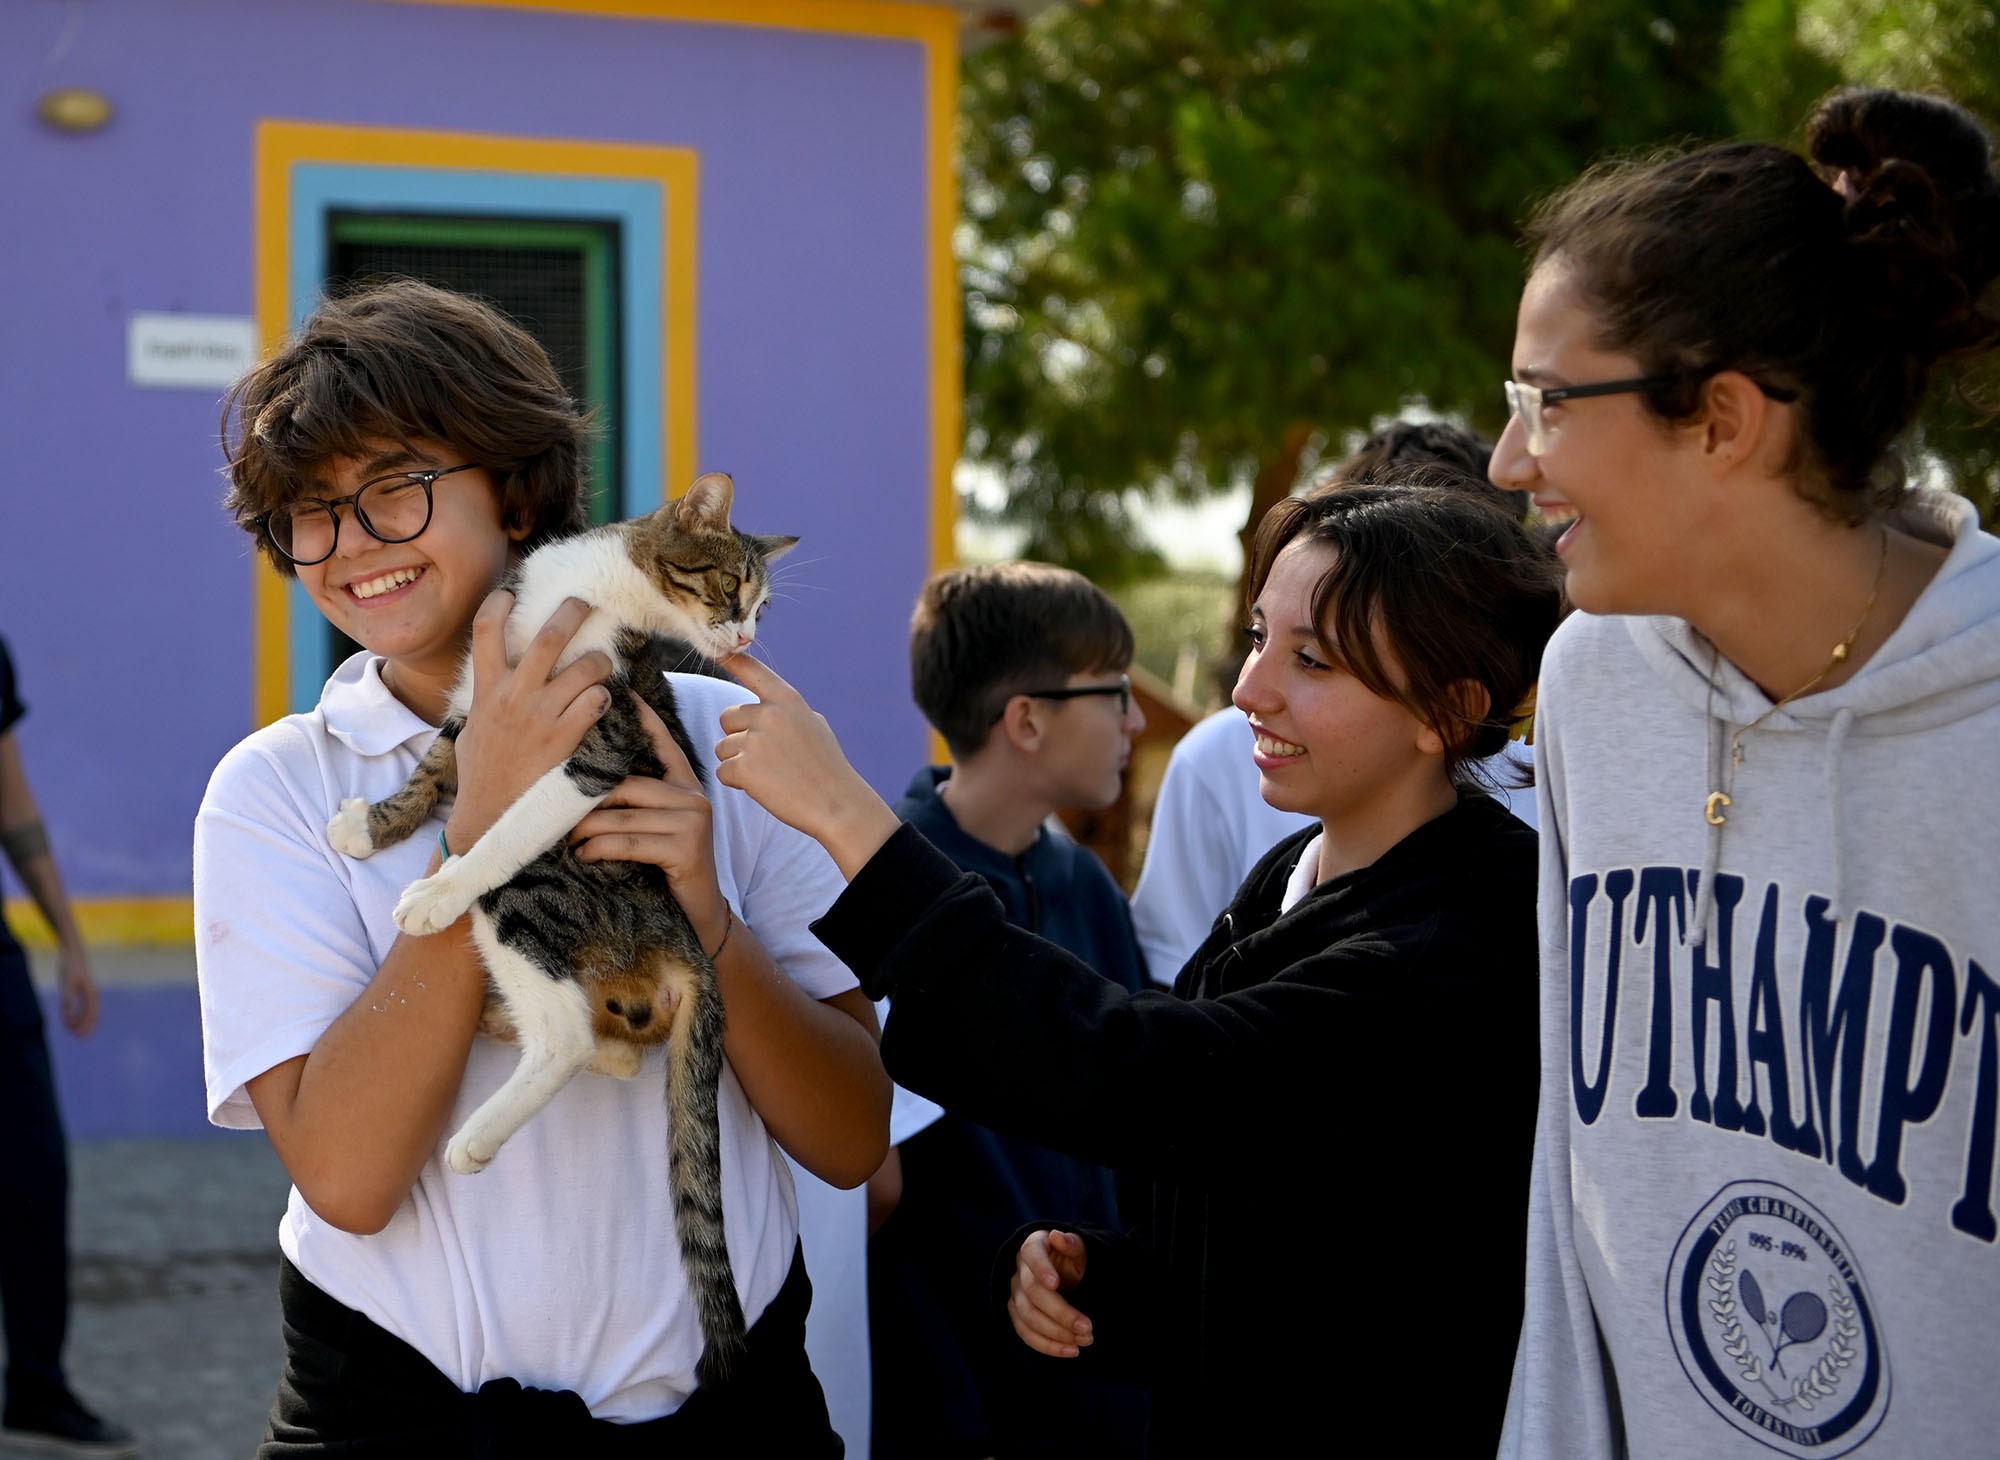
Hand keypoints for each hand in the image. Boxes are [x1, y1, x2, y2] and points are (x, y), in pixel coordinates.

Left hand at [57, 942, 98, 1036]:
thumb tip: (67, 1015)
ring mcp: (90, 992)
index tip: (74, 1034)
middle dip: (87, 1027)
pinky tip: (72, 1018)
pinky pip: (86, 1006)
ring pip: (91, 1011)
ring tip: (73, 1031)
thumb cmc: (70, 966)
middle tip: (78, 1038)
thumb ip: (67, 998)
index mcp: (92, 993)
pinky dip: (81, 1015)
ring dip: (83, 1022)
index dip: (84, 1025)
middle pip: (94, 1015)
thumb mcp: (66, 981)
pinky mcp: (85, 989)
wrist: (73, 951)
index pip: (91, 1014)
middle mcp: (94, 994)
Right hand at [448, 592, 612, 848]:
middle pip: (548, 636)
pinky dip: (604, 697)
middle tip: (585, 602)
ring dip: (600, 661)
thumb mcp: (471, 729)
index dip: (499, 603)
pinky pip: (596, 701)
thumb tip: (490, 682)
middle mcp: (514, 694)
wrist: (493, 815)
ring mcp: (541, 714)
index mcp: (486, 689)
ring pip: (584, 666)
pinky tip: (602, 704)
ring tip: (602, 665)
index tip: (512, 591)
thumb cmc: (482, 775)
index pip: (485, 629)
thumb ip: (484, 701)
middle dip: (572, 611)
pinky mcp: (566, 736)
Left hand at [571, 695, 727, 946]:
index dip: (643, 718)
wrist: (698, 919)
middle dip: (586, 801)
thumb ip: (633, 805)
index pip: (663, 744)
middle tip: (553, 814)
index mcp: (686, 786)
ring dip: (585, 832)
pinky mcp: (688, 848)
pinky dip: (599, 850)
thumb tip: (585, 783)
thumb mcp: (652, 832)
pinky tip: (583, 859)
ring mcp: (694, 821)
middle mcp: (694, 797)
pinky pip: (629, 841)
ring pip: (622, 815)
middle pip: (627, 784)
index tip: (621, 691)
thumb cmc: (666, 874)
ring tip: (564, 843)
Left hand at [714, 654, 900, 879]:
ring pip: (723, 747)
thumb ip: (786, 712)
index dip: (733, 660)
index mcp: (788, 701)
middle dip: (738, 736)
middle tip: (765, 757)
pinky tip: (764, 788)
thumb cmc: (827, 768)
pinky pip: (724, 771)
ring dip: (738, 762)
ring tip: (770, 775)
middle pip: (727, 718)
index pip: (754, 672)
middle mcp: (769, 715)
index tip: (717, 649)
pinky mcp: (745, 767)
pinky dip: (737, 782)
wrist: (837, 804)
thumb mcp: (814, 726)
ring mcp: (756, 741)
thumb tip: (764, 706)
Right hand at [1009, 1229, 1092, 1357]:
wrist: (1070, 1275)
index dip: (1040, 1268)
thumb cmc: (1075, 1259)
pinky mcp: (1018, 1315)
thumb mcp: (1080, 1249)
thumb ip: (1072, 1243)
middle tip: (1087, 1327)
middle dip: (1060, 1312)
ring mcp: (1016, 1294)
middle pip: (1032, 1292)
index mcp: (1034, 1246)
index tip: (1056, 1283)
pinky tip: (1070, 1351)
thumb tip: (1056, 1236)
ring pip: (1028, 1317)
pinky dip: (1048, 1346)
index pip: (1031, 1253)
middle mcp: (1020, 1270)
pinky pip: (1026, 1333)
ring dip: (1056, 1333)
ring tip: (1084, 1340)